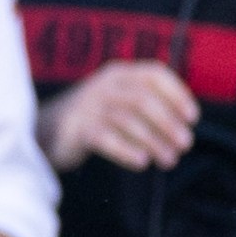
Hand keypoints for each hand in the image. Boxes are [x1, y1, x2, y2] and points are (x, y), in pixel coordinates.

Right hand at [40, 61, 198, 170]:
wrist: (42, 132)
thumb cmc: (92, 119)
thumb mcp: (118, 101)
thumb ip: (146, 104)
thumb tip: (184, 125)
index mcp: (118, 74)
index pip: (154, 74)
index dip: (178, 94)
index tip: (192, 118)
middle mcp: (103, 85)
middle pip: (143, 100)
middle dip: (168, 124)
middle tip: (185, 145)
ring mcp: (88, 106)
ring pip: (128, 121)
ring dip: (154, 142)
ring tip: (168, 160)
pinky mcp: (75, 129)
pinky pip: (106, 139)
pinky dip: (127, 151)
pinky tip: (142, 162)